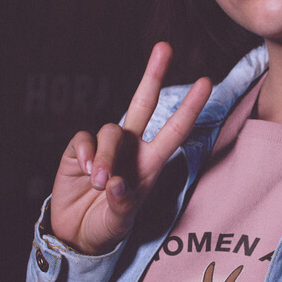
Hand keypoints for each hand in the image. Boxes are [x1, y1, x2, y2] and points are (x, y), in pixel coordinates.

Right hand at [49, 42, 211, 254]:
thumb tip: (115, 183)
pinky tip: (83, 173)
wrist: (76, 234)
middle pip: (144, 103)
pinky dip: (84, 155)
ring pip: (111, 131)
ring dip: (105, 157)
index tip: (205, 82)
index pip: (175, 130)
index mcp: (151, 163)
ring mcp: (105, 147)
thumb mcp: (120, 221)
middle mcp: (131, 148)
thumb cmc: (107, 226)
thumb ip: (121, 203)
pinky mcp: (78, 150)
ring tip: (99, 182)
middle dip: (153, 75)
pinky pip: (83, 140)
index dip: (190, 107)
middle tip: (164, 47)